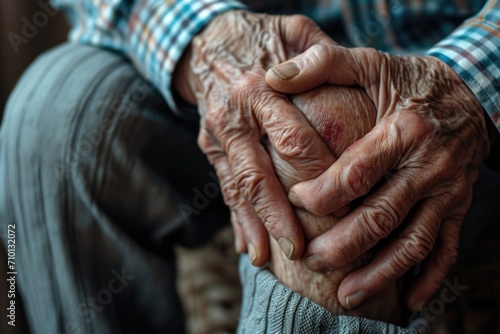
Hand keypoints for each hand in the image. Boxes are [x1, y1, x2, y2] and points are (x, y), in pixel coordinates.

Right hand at [173, 11, 336, 264]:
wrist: (206, 42)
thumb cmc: (261, 37)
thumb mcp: (294, 34)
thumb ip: (322, 59)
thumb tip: (361, 83)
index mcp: (259, 88)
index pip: (292, 140)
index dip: (316, 176)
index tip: (341, 204)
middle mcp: (234, 115)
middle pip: (259, 175)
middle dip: (279, 216)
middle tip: (301, 251)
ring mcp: (216, 134)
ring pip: (237, 188)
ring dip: (254, 225)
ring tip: (267, 259)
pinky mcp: (208, 147)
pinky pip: (223, 186)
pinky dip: (235, 217)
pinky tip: (247, 245)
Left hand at [265, 45, 491, 310]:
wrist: (470, 94)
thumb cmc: (410, 81)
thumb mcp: (370, 64)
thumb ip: (322, 65)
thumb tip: (273, 76)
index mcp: (403, 132)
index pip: (357, 172)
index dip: (323, 192)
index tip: (296, 201)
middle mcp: (428, 167)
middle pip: (383, 215)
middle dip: (345, 244)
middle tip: (312, 261)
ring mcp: (446, 192)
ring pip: (413, 241)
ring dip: (380, 272)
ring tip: (347, 295)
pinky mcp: (457, 207)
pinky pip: (446, 247)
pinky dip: (430, 277)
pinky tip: (410, 300)